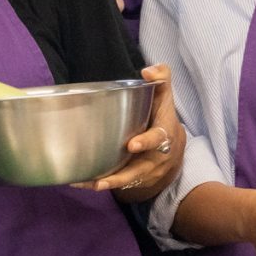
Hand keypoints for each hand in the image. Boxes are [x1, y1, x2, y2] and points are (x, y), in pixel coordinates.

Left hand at [87, 64, 183, 198]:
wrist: (174, 146)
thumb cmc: (162, 116)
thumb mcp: (165, 96)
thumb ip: (161, 79)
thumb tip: (147, 71)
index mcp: (164, 135)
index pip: (157, 138)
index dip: (146, 142)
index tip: (131, 144)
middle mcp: (156, 157)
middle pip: (139, 170)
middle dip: (120, 176)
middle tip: (101, 181)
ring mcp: (146, 171)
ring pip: (127, 181)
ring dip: (106, 183)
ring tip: (86, 183)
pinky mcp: (135, 179)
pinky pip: (119, 184)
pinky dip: (100, 183)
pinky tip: (80, 182)